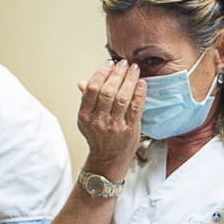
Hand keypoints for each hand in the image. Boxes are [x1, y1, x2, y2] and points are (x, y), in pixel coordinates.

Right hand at [76, 60, 143, 178]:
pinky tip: (141, 83)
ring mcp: (114, 126)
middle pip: (107, 91)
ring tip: (134, 69)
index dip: (101, 73)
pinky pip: (136, 107)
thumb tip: (82, 82)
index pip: (92, 89)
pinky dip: (140, 93)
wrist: (108, 160)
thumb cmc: (99, 138)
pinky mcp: (130, 129)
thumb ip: (86, 100)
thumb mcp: (86, 120)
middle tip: (124, 63)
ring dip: (129, 79)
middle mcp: (98, 120)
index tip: (109, 63)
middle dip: (117, 73)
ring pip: (122, 97)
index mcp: (85, 116)